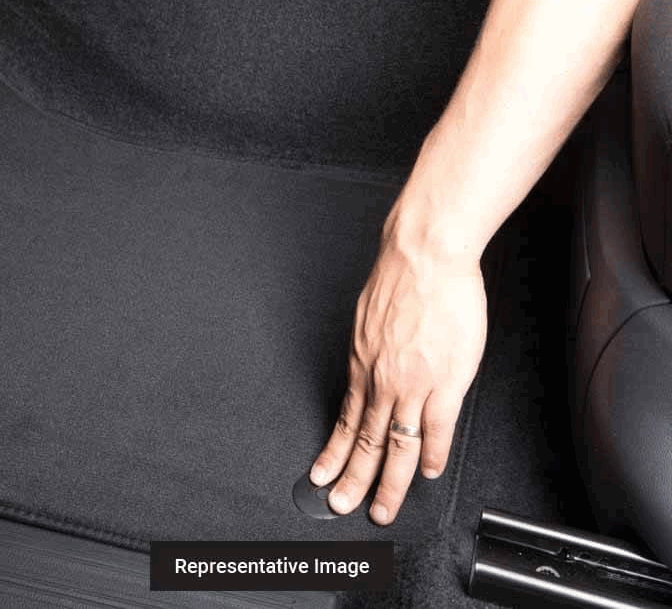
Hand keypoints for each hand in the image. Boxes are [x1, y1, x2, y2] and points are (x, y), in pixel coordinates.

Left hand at [309, 209, 486, 524]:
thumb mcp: (369, 319)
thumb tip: (373, 368)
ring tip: (381, 508)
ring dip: (387, 482)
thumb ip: (371, 351)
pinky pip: (435, 430)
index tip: (323, 474)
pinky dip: (430, 455)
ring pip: (396, 446)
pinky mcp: (445, 380)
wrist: (424, 257)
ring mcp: (413, 384)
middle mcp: (381, 380)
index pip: (347, 421)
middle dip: (352, 480)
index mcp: (362, 364)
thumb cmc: (400, 279)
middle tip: (341, 506)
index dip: (334, 453)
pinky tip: (425, 473)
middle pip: (366, 442)